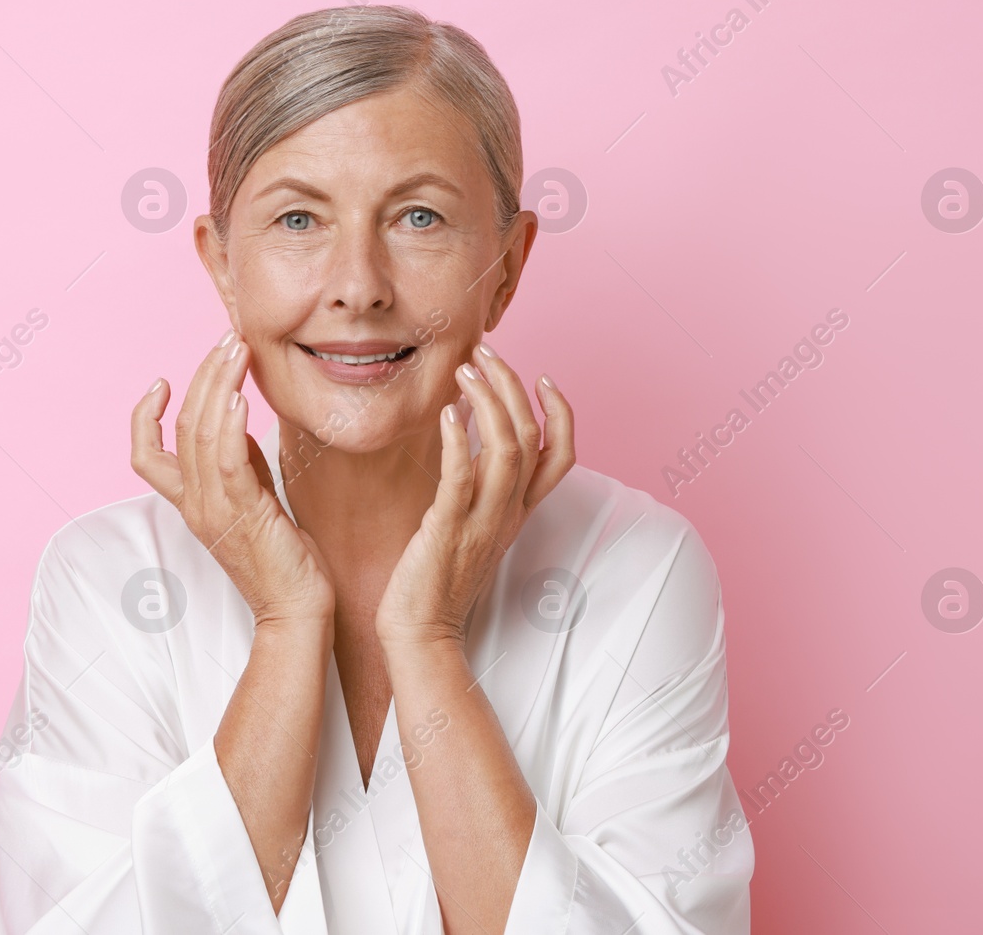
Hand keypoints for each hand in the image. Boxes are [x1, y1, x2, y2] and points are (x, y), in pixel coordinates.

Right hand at [132, 330, 334, 627]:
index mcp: (191, 503)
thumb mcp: (255, 499)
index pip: (145, 455)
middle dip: (202, 376)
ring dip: (218, 386)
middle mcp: (195, 504)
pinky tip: (240, 397)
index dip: (144, 416)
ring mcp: (215, 511)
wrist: (296, 609)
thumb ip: (241, 462)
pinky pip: (227, 462)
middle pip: (181, 427)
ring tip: (235, 350)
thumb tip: (238, 418)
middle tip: (226, 339)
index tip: (160, 381)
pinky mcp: (244, 515)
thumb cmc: (283, 557)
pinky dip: (230, 426)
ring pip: (201, 435)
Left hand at [375, 342, 574, 649]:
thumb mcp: (472, 526)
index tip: (543, 377)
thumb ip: (480, 488)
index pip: (561, 454)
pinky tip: (450, 413)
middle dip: (512, 385)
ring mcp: (482, 521)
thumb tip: (470, 440)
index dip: (561, 412)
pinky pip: (463, 478)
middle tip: (486, 351)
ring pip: (507, 448)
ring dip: (489, 400)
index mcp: (518, 511)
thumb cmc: (437, 579)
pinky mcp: (449, 529)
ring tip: (466, 367)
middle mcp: (508, 513)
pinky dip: (460, 441)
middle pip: (532, 436)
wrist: (421, 631)